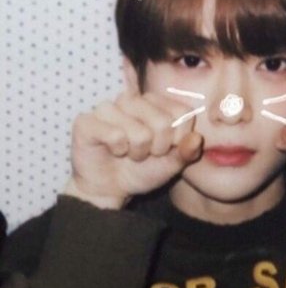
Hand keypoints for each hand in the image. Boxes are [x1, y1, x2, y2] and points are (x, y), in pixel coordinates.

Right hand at [64, 90, 203, 208]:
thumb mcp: (172, 163)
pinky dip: (117, 150)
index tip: (167, 148)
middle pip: (162, 122)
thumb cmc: (142, 170)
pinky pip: (114, 135)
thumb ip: (187, 151)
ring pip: (139, 131)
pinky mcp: (87, 121)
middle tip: (144, 153)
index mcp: (156, 102)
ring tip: (128, 152)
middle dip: (157, 148)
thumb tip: (197, 138)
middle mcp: (132, 98)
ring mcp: (108, 107)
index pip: (182, 113)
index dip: (178, 139)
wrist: (110, 188)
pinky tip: (112, 150)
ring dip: (137, 151)